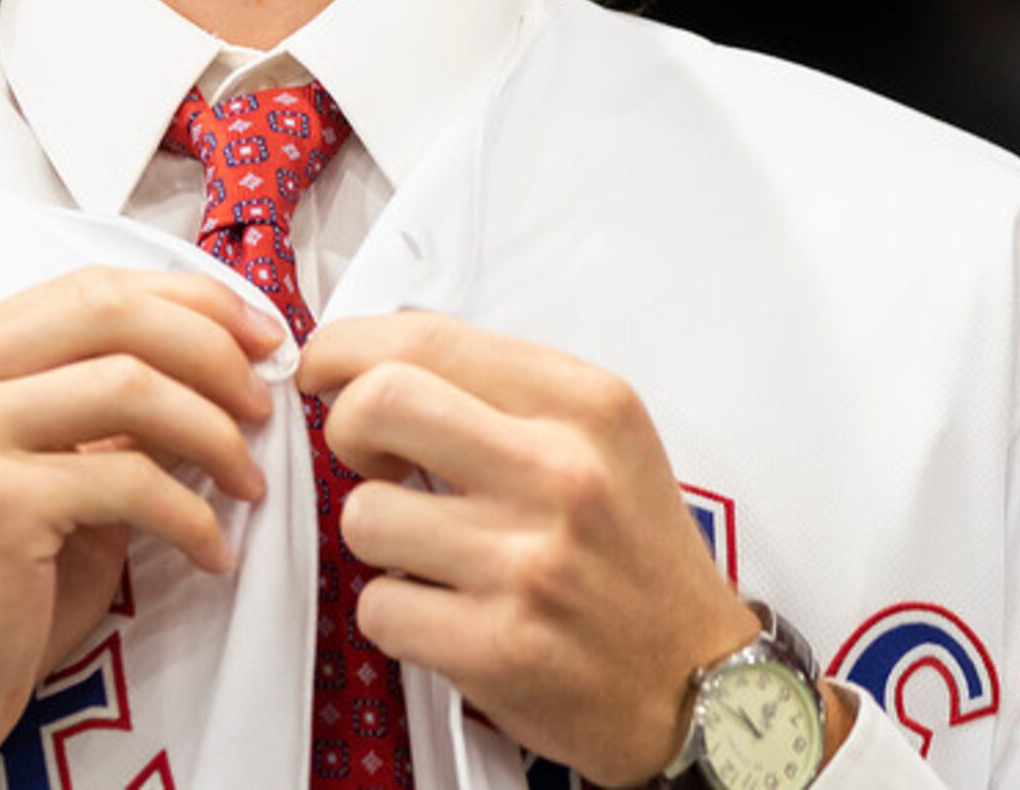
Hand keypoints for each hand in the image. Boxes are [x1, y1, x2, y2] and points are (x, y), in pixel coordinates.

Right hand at [0, 269, 283, 789]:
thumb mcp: (48, 465)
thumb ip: (108, 403)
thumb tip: (229, 359)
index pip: (91, 287)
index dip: (192, 302)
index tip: (258, 337)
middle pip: (112, 314)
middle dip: (212, 350)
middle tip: (263, 402)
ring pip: (131, 387)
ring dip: (214, 433)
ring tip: (247, 480)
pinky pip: (130, 481)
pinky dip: (193, 515)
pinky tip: (214, 551)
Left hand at [297, 313, 759, 786]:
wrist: (694, 681)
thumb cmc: (633, 554)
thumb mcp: (603, 439)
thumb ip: (505, 392)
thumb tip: (379, 358)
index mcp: (586, 404)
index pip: (428, 338)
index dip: (347, 347)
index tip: (326, 367)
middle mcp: (561, 472)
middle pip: (378, 403)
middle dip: (346, 429)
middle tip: (371, 458)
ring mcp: (528, 562)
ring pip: (364, 514)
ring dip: (379, 537)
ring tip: (430, 550)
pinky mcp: (498, 645)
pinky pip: (378, 605)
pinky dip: (395, 611)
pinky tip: (444, 610)